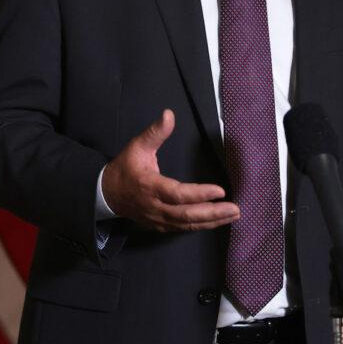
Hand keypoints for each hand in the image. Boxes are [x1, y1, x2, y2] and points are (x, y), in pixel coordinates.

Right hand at [102, 109, 239, 231]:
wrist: (107, 194)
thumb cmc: (125, 168)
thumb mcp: (137, 146)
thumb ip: (155, 132)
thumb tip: (169, 114)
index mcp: (150, 186)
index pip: (178, 194)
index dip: (199, 194)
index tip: (220, 190)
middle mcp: (155, 207)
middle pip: (187, 215)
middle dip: (213, 213)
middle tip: (235, 208)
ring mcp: (158, 219)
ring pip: (187, 224)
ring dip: (211, 221)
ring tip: (232, 215)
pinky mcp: (160, 226)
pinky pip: (183, 228)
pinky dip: (201, 226)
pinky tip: (215, 221)